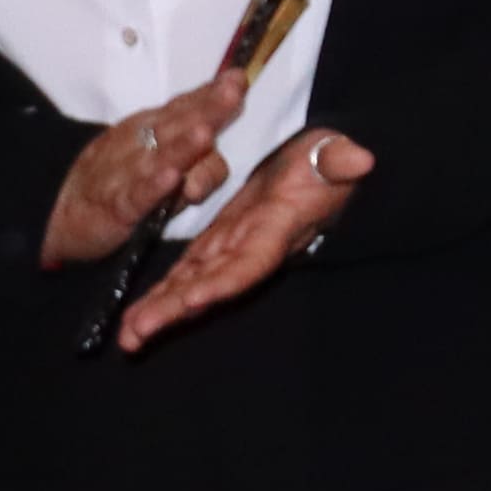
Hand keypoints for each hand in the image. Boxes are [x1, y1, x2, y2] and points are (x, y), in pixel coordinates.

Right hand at [41, 69, 254, 269]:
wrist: (61, 211)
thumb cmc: (119, 178)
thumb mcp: (156, 151)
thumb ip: (192, 138)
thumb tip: (226, 112)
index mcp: (153, 127)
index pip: (186, 105)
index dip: (211, 91)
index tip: (237, 77)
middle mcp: (142, 143)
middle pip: (179, 124)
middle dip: (206, 109)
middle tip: (233, 92)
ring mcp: (129, 172)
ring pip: (161, 157)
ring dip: (184, 145)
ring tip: (205, 134)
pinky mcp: (119, 205)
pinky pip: (139, 194)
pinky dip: (154, 186)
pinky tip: (170, 179)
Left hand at [117, 125, 369, 351]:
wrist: (321, 163)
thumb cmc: (329, 157)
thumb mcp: (334, 154)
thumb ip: (340, 161)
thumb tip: (362, 160)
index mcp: (277, 228)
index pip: (250, 261)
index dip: (223, 281)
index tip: (193, 299)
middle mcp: (252, 248)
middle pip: (210, 285)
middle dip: (174, 310)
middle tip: (136, 336)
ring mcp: (234, 247)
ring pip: (192, 284)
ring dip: (160, 310)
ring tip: (128, 336)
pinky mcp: (220, 240)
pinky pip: (187, 271)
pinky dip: (163, 292)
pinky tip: (137, 314)